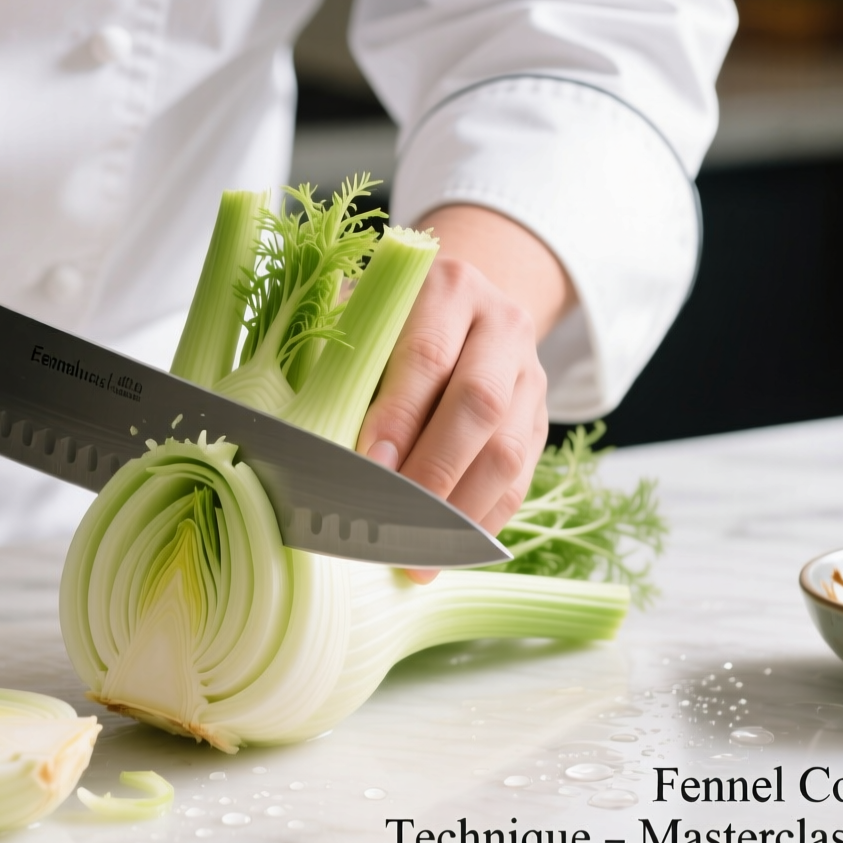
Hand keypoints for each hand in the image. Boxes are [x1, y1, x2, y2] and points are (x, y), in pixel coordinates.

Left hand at [355, 205, 574, 581]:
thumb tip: (301, 435)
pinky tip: (446, 549)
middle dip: (433, 470)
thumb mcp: (356, 316)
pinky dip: (483, 519)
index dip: (397, 417)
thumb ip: (335, 360)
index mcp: (448, 289)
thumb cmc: (385, 320)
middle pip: (480, 404)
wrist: (462, 304)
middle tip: (392, 521)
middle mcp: (501, 326)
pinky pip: (522, 479)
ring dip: (461, 509)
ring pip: (509, 449)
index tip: (366, 467)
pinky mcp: (541, 419)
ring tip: (418, 554)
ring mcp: (530, 374)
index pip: (426, 356)